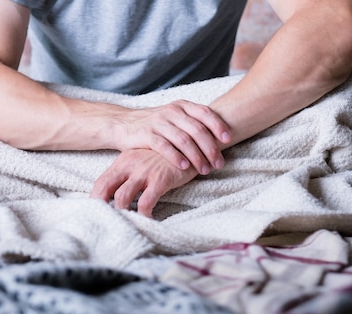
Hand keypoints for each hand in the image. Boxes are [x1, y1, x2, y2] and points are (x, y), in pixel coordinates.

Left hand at [90, 149, 197, 216]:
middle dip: (101, 207)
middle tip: (105, 220)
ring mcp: (144, 172)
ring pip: (121, 197)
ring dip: (122, 213)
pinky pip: (145, 202)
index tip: (95, 211)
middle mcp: (130, 165)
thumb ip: (131, 174)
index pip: (101, 181)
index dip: (95, 198)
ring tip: (127, 221)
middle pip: (104, 188)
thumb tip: (118, 195)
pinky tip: (147, 218)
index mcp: (123, 161)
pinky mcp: (160, 179)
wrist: (193, 144)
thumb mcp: (144, 161)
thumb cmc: (167, 157)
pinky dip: (143, 214)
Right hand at [114, 100, 230, 174]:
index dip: (218, 126)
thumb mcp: (174, 117)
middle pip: (197, 130)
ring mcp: (158, 122)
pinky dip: (176, 157)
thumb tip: (221, 136)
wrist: (122, 124)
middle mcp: (171, 111)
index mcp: (181, 106)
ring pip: (183, 140)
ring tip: (204, 170)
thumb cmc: (154, 124)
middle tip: (219, 163)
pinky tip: (184, 167)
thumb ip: (193, 123)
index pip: (205, 113)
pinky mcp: (146, 134)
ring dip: (197, 156)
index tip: (228, 140)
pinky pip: (164, 146)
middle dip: (210, 148)